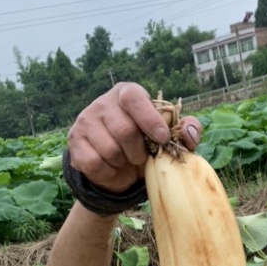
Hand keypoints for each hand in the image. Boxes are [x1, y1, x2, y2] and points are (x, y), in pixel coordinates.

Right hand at [66, 82, 200, 192]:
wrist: (116, 167)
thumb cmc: (145, 145)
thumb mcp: (167, 138)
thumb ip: (184, 132)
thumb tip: (190, 133)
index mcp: (126, 93)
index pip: (134, 98)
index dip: (149, 119)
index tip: (161, 138)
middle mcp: (102, 102)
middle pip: (124, 130)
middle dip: (138, 151)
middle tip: (142, 157)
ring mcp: (85, 121)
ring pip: (110, 149)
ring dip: (124, 163)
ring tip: (126, 160)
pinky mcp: (75, 142)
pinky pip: (95, 163)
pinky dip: (108, 172)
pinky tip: (111, 167)